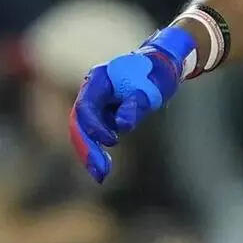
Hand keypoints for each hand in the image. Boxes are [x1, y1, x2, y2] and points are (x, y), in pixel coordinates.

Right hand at [68, 27, 192, 182]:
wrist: (162, 66)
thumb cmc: (157, 73)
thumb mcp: (152, 88)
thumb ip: (137, 105)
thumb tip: (122, 126)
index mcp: (99, 79)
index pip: (86, 106)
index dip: (94, 126)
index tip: (111, 142)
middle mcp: (92, 91)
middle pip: (80, 123)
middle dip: (88, 148)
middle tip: (100, 173)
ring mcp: (95, 103)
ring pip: (85, 132)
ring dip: (91, 154)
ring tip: (101, 176)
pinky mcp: (102, 114)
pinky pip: (95, 134)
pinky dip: (97, 150)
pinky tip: (104, 168)